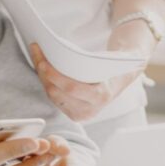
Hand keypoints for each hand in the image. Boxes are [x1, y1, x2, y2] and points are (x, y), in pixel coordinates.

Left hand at [0, 135, 90, 165]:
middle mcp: (42, 164)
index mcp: (22, 161)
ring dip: (65, 151)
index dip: (24, 141)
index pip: (25, 145)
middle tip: (44, 145)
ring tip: (62, 154)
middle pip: (48, 145)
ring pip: (66, 155)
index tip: (21, 142)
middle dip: (47, 142)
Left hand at [30, 42, 145, 122]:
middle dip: (44, 73)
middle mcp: (89, 111)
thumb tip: (128, 55)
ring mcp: (78, 114)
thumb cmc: (118, 64)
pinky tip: (41, 64)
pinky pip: (53, 96)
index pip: (71, 89)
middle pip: (57, 93)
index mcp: (101, 97)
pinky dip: (45, 80)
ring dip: (42, 75)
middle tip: (36, 51)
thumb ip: (124, 58)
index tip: (43, 61)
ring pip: (52, 95)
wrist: (120, 77)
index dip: (55, 76)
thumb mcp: (122, 59)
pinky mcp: (70, 111)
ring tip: (36, 54)